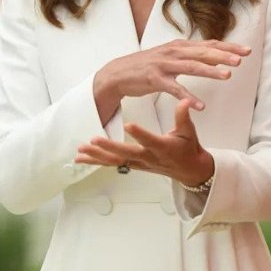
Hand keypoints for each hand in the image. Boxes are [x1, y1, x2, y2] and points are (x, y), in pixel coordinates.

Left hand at [75, 99, 213, 185]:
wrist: (189, 170)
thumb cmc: (187, 149)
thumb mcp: (189, 131)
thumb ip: (183, 116)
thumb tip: (186, 100)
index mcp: (162, 148)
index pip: (150, 140)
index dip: (140, 133)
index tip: (130, 125)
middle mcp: (148, 157)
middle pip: (126, 153)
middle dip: (109, 147)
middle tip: (94, 139)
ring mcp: (138, 163)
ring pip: (115, 161)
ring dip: (97, 156)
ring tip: (81, 150)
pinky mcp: (132, 165)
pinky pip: (112, 164)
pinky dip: (96, 161)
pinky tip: (81, 158)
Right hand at [94, 38, 249, 123]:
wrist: (118, 73)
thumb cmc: (147, 66)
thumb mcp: (169, 55)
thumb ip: (189, 53)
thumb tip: (210, 51)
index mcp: (179, 46)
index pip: (208, 44)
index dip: (228, 47)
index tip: (246, 50)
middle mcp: (173, 52)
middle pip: (203, 52)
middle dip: (223, 55)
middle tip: (241, 59)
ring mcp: (163, 65)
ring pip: (191, 66)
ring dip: (210, 71)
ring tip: (227, 75)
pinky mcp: (154, 80)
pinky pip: (174, 89)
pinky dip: (188, 97)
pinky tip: (200, 105)